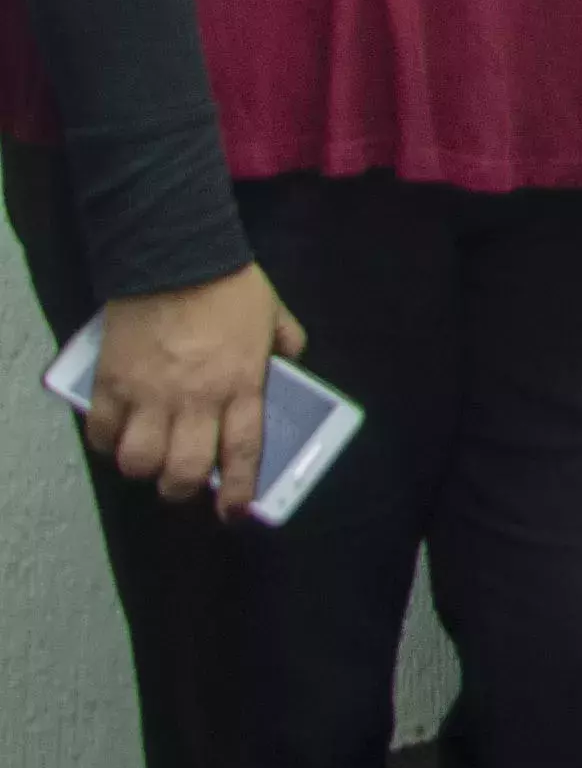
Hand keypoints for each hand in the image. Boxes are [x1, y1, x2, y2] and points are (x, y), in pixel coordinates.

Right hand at [86, 265, 301, 513]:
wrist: (175, 254)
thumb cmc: (229, 285)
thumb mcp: (273, 315)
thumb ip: (286, 344)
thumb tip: (293, 363)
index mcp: (241, 385)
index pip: (243, 452)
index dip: (238, 491)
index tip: (233, 513)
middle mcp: (196, 399)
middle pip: (184, 471)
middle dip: (181, 490)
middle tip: (181, 484)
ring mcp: (150, 393)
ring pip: (138, 461)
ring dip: (141, 468)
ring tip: (147, 459)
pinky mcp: (112, 381)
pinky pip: (102, 431)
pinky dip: (105, 441)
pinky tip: (114, 435)